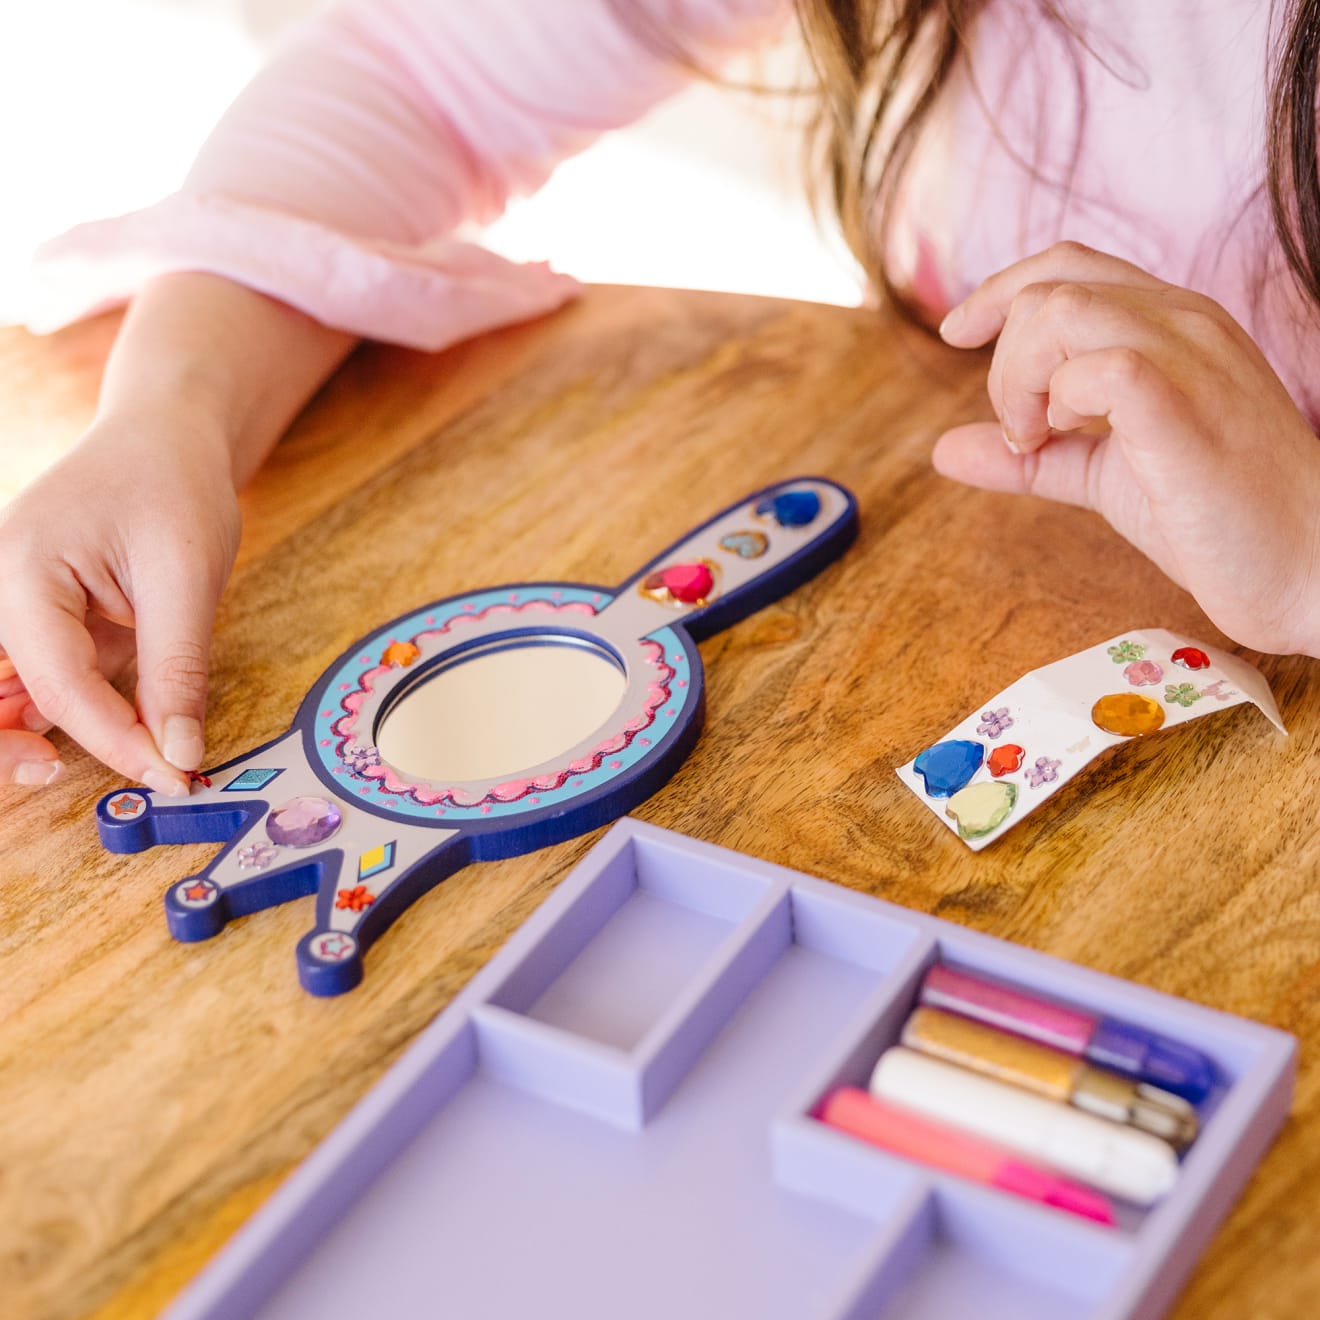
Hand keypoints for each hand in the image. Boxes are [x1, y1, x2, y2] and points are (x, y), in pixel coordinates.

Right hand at [0, 410, 240, 790]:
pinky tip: (122, 734)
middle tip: (93, 782)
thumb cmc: (173, 485)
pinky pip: (36, 684)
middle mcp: (0, 592)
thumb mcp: (187, 575)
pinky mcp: (39, 623)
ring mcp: (13, 609)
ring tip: (124, 763)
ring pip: (5, 699)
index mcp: (20, 569)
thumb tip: (180, 754)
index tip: (173, 776)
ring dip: (42, 742)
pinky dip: (71, 717)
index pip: (57, 683)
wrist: (166, 437)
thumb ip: (177, 668)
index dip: (116, 741)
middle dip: (20, 752)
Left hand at [932, 242, 1319, 655]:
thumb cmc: (1213, 518)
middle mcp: (1184, 322)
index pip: (1070, 265)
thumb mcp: (1102, 475)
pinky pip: (1098, 364)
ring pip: (1063, 310)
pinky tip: (1066, 440)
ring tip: (1038, 438)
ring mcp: (1191, 357)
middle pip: (1051, 287)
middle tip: (1025, 433)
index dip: (1000, 290)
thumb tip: (942, 449)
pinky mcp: (1185, 407)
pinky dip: (1057, 400)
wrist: (1304, 569)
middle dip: (1005, 361)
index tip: (955, 333)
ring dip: (1021, 377)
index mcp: (1170, 325)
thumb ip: (1029, 455)